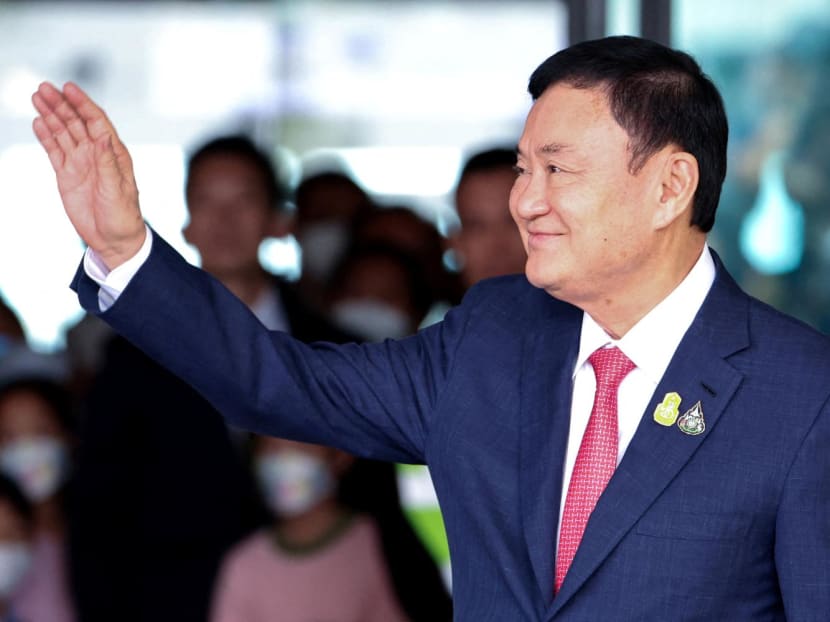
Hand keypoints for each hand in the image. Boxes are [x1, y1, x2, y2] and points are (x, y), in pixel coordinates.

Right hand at [32, 81, 145, 270]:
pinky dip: (46, 136)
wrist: (113, 239)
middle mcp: (97, 154)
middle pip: (76, 122)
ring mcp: (81, 163)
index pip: (97, 121)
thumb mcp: (117, 190)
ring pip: (63, 132)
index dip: (83, 104)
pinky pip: (54, 150)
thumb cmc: (123, 216)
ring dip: (51, 114)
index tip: (68, 88)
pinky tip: (38, 122)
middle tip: (43, 87)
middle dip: (61, 104)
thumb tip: (104, 136)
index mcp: (114, 153)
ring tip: (36, 97)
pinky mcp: (67, 175)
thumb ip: (108, 163)